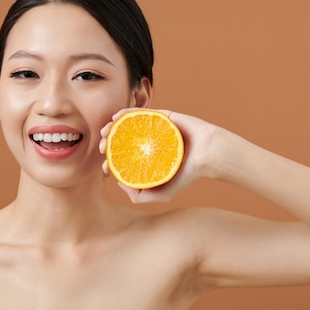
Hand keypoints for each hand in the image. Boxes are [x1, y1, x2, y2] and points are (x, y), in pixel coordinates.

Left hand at [99, 108, 219, 202]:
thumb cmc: (187, 175)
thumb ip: (140, 196)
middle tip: (102, 147)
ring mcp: (154, 129)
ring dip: (113, 127)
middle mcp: (149, 144)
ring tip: (104, 132)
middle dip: (108, 143)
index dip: (111, 161)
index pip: (125, 160)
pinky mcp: (161, 116)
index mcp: (148, 160)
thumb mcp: (162, 194)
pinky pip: (141, 112)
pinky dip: (125, 113)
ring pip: (128, 126)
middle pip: (123, 142)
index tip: (104, 166)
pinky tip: (115, 117)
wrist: (208, 155)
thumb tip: (117, 183)